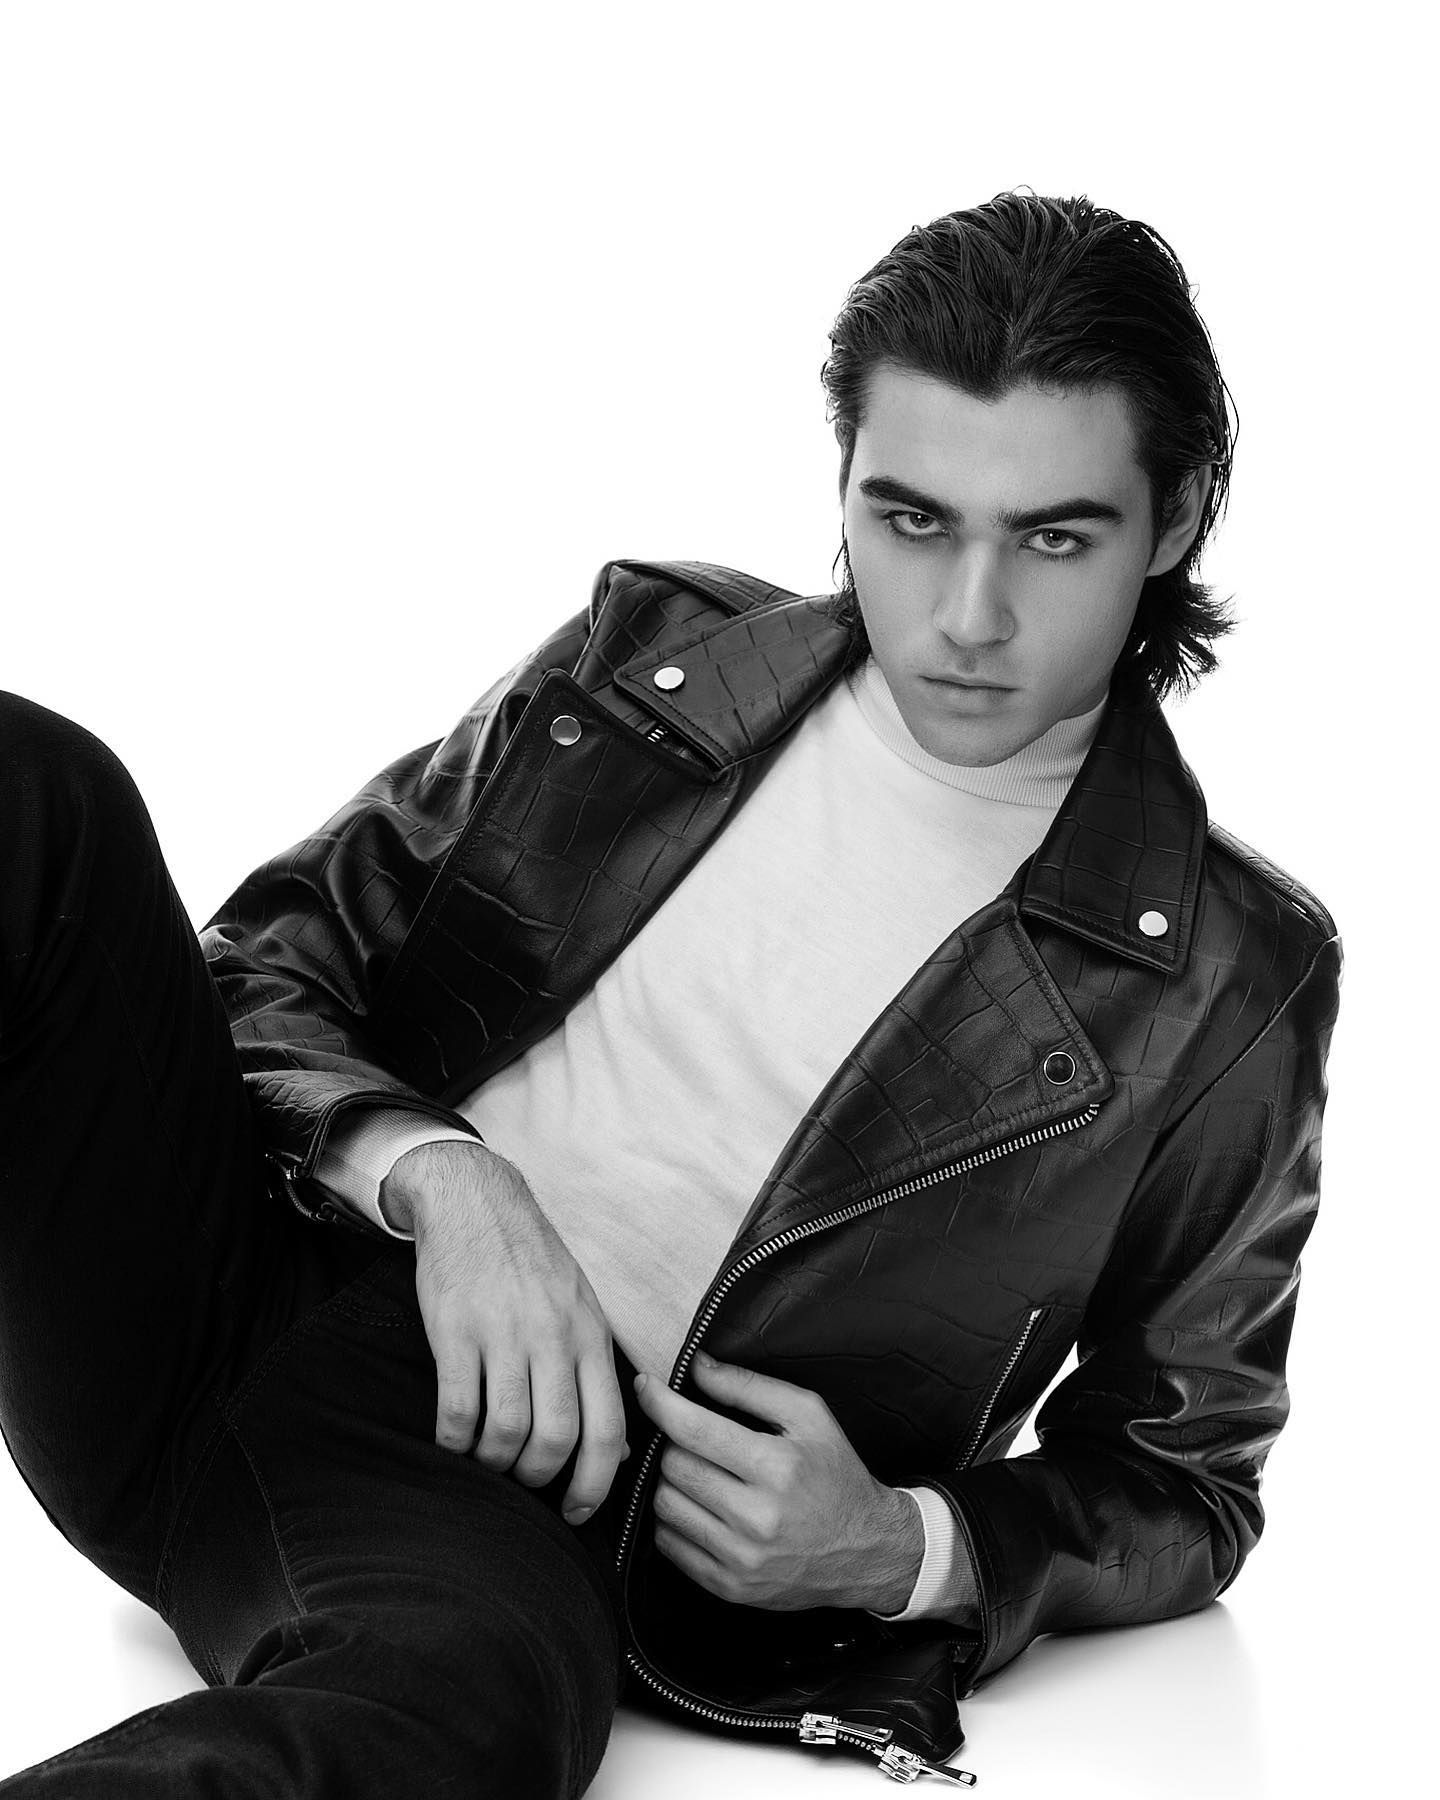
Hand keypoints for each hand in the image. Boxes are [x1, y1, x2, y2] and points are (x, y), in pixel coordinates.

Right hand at [382, 1140, 626, 1523]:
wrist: (476, 1201)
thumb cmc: (531, 1262)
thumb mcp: (581, 1306)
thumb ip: (596, 1370)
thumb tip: (618, 1448)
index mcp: (591, 1335)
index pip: (608, 1429)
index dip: (594, 1485)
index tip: (576, 1514)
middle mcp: (553, 1336)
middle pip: (556, 1439)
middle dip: (539, 1478)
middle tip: (523, 1482)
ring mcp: (504, 1333)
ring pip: (507, 1432)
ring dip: (494, 1463)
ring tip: (487, 1460)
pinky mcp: (455, 1331)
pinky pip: (458, 1410)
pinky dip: (455, 1442)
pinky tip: (453, 1441)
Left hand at [633, 1350, 922, 1611]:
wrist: (867, 1550)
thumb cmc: (836, 1473)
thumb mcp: (808, 1415)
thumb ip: (748, 1386)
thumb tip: (697, 1366)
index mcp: (777, 1466)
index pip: (693, 1430)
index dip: (660, 1402)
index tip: (646, 1386)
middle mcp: (757, 1517)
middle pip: (673, 1466)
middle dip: (674, 1443)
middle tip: (694, 1437)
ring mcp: (741, 1557)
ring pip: (665, 1505)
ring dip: (671, 1481)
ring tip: (699, 1472)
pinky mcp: (730, 1587)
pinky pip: (669, 1546)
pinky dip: (674, 1520)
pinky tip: (699, 1507)